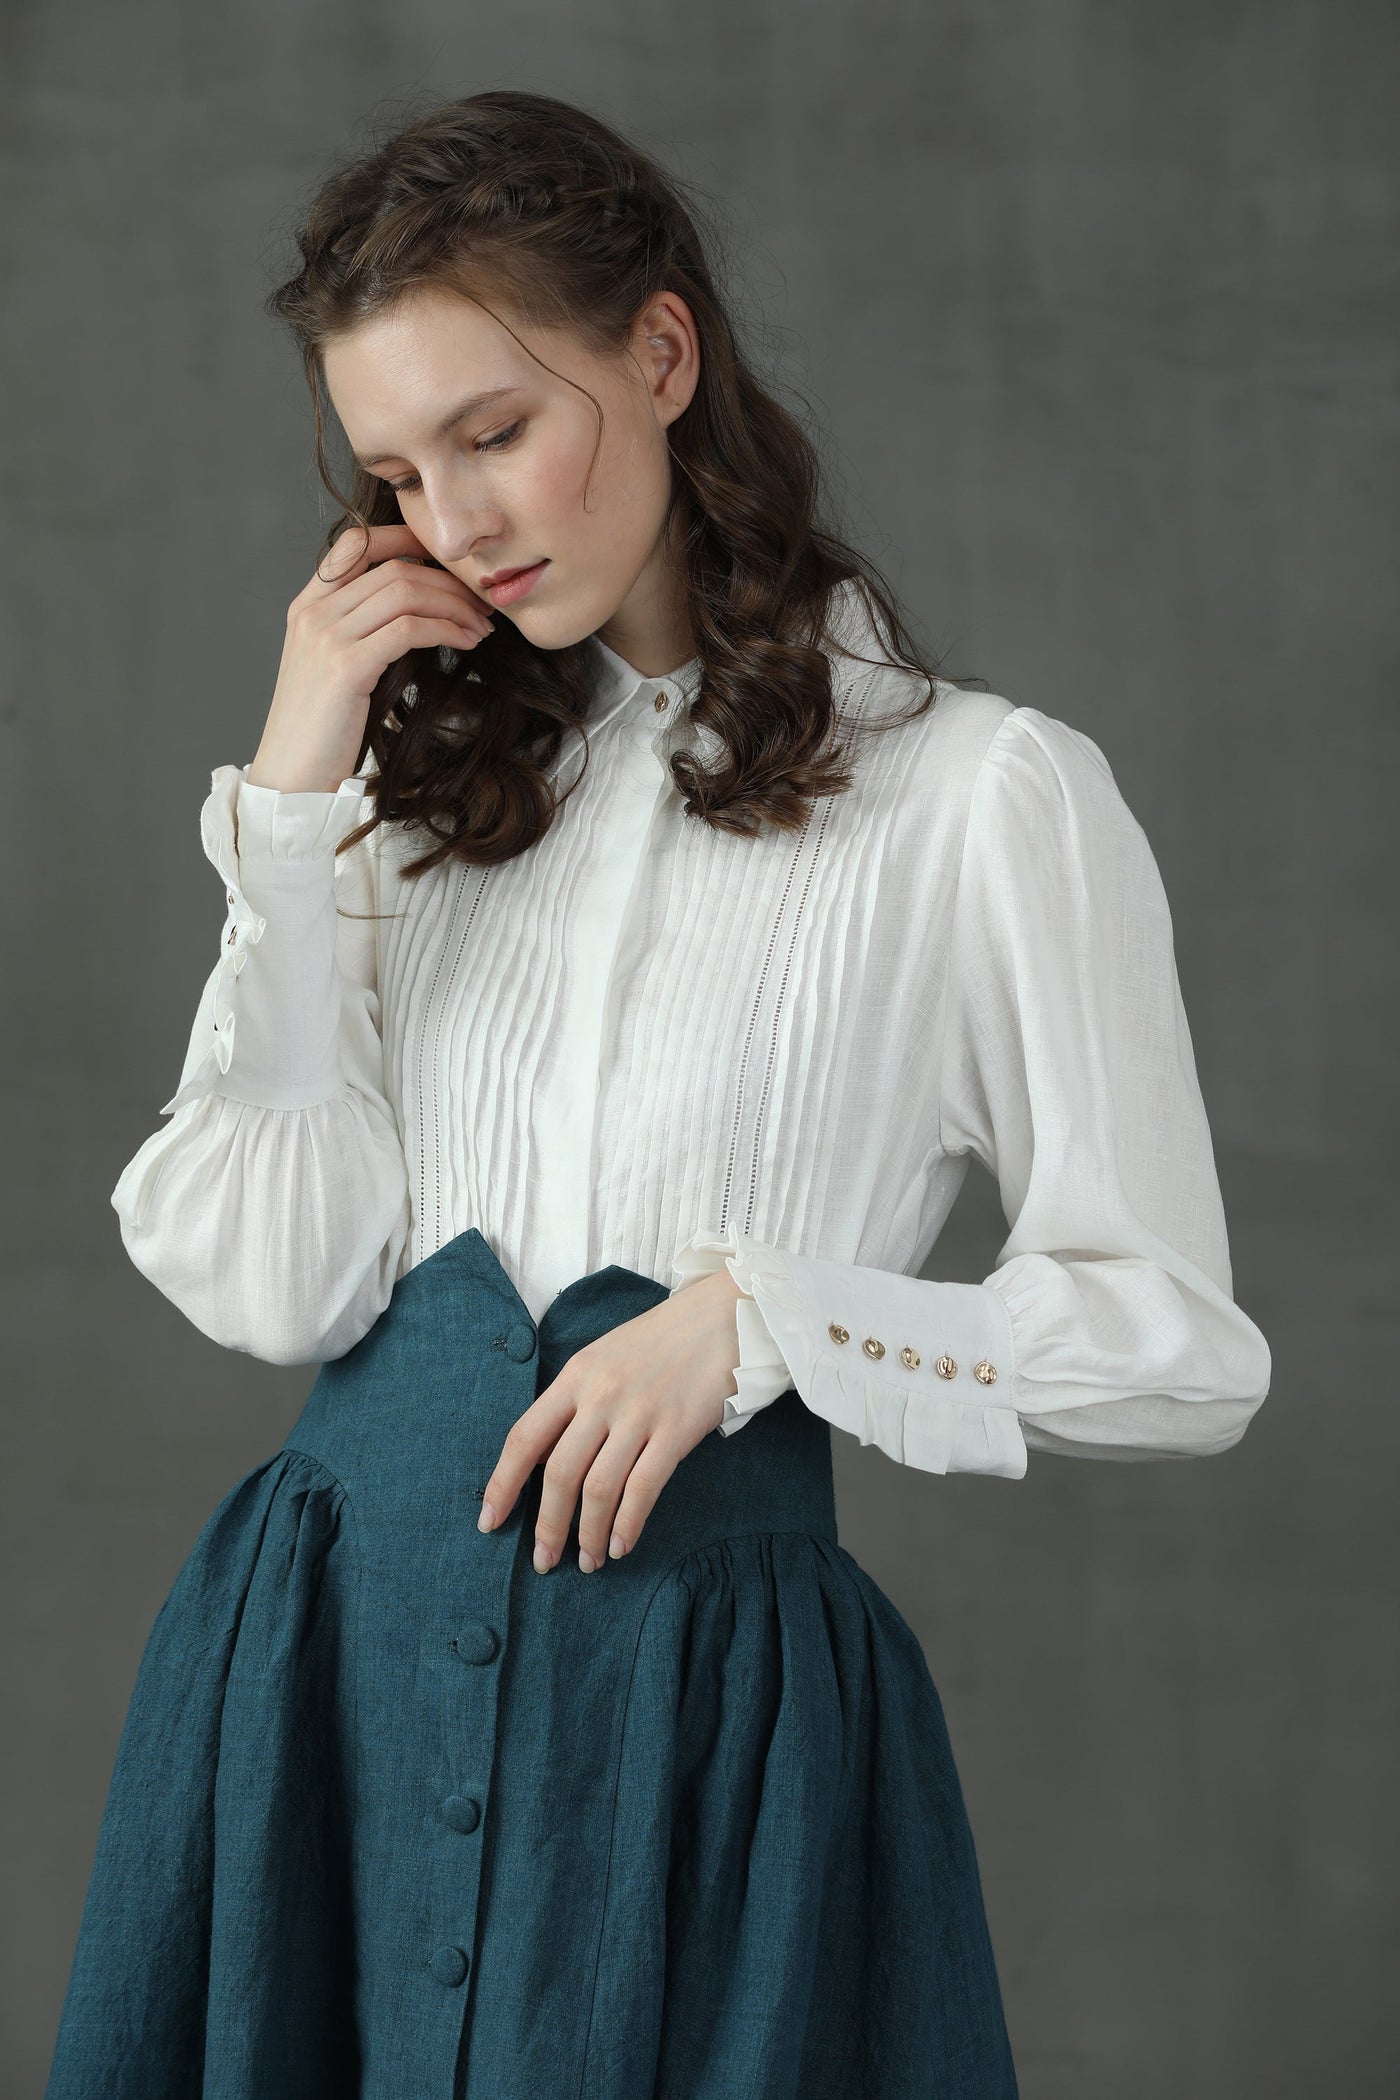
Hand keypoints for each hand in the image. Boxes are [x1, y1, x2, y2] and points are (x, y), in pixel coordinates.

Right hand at [247, 522, 496, 792]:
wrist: (291, 773)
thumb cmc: (321, 728)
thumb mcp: (333, 666)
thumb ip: (359, 632)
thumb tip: (414, 614)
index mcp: (308, 605)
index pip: (356, 543)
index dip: (406, 538)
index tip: (448, 559)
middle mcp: (314, 612)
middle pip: (393, 567)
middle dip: (447, 581)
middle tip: (481, 605)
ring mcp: (327, 636)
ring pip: (405, 591)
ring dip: (454, 606)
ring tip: (481, 628)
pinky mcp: (346, 665)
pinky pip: (408, 628)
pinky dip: (446, 630)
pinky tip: (466, 643)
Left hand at [476, 1268, 745, 1572]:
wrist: (723, 1317)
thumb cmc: (661, 1341)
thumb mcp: (604, 1358)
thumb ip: (576, 1401)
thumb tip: (548, 1459)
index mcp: (575, 1376)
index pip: (524, 1437)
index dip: (502, 1485)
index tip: (490, 1522)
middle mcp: (600, 1395)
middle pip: (559, 1472)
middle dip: (547, 1526)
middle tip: (544, 1561)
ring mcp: (639, 1413)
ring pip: (599, 1488)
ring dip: (588, 1534)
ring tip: (587, 1561)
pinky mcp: (677, 1430)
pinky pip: (643, 1488)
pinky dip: (627, 1524)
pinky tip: (620, 1546)